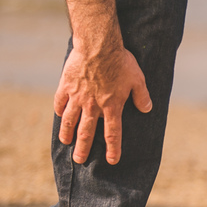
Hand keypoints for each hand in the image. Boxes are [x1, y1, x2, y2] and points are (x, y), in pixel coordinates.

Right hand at [54, 43, 151, 164]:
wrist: (98, 46)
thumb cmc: (121, 62)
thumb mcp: (138, 80)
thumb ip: (142, 96)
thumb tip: (147, 109)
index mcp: (111, 107)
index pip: (113, 133)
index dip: (113, 148)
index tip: (111, 160)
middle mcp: (92, 106)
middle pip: (86, 132)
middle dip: (83, 148)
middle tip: (79, 160)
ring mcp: (77, 97)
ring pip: (70, 120)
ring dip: (67, 133)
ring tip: (66, 143)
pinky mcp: (66, 86)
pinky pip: (60, 102)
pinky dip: (59, 111)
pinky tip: (59, 116)